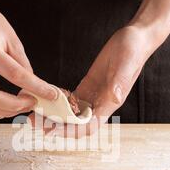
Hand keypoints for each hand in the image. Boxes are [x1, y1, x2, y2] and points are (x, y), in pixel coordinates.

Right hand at [0, 1, 56, 118]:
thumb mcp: (13, 41)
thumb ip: (24, 66)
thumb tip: (37, 88)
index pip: (14, 75)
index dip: (35, 87)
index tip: (51, 94)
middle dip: (17, 106)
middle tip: (33, 101)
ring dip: (8, 112)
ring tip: (23, 104)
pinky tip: (8, 107)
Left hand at [30, 26, 156, 136]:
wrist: (135, 39)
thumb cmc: (134, 50)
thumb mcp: (127, 64)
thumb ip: (120, 82)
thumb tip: (115, 98)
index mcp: (110, 103)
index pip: (88, 126)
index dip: (71, 131)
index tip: (52, 131)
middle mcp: (100, 104)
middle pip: (76, 123)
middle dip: (56, 126)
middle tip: (35, 123)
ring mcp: (93, 96)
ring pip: (71, 113)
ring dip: (54, 116)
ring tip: (35, 114)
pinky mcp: (87, 86)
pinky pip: (70, 99)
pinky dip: (57, 101)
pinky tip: (44, 98)